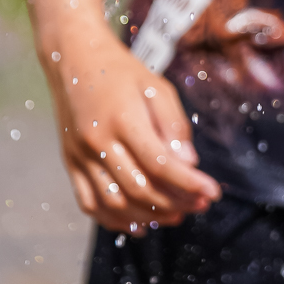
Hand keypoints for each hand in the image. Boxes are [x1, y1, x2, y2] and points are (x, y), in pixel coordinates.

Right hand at [46, 34, 221, 232]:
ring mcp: (80, 156)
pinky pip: (90, 204)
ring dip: (148, 216)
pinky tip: (139, 223)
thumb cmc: (121, 72)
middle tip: (200, 205)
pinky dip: (114, 220)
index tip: (213, 192)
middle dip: (175, 203)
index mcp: (123, 120)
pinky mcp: (70, 164)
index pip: (160, 164)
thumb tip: (189, 163)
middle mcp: (98, 142)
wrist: (74, 59)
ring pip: (115, 203)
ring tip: (176, 215)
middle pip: (138, 188)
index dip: (189, 184)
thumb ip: (174, 126)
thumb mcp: (157, 87)